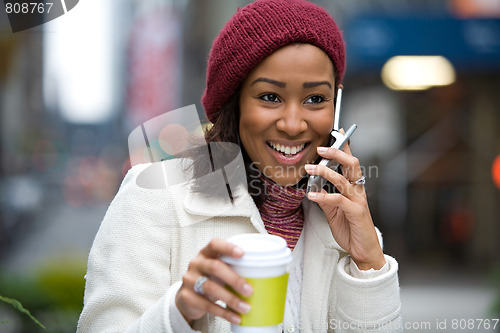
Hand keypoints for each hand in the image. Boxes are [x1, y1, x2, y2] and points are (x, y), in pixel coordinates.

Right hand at [175, 238, 252, 325]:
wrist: (188, 296)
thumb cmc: (211, 279)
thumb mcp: (219, 269)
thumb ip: (233, 267)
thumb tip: (263, 275)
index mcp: (206, 253)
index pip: (215, 244)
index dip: (228, 248)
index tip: (242, 254)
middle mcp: (196, 263)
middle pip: (215, 267)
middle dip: (234, 279)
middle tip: (250, 290)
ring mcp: (189, 280)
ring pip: (211, 288)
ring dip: (231, 299)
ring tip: (246, 308)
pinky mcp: (187, 297)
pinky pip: (207, 305)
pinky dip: (224, 312)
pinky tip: (236, 317)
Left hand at [304, 142, 385, 269]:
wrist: (363, 250)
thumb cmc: (350, 228)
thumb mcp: (333, 211)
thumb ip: (325, 197)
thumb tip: (313, 186)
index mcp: (354, 187)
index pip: (350, 162)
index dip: (345, 145)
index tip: (338, 130)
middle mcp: (358, 190)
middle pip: (352, 164)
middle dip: (337, 152)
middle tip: (321, 147)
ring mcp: (358, 201)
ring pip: (344, 179)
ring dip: (325, 172)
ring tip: (310, 169)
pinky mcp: (356, 213)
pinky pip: (339, 200)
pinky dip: (324, 196)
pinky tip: (311, 195)